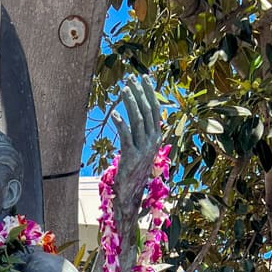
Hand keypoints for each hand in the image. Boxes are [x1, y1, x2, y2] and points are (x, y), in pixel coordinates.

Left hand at [111, 76, 162, 222]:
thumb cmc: (133, 170)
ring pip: (138, 120)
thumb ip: (141, 132)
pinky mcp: (131, 156)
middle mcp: (153, 141)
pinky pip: (126, 135)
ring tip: (123, 89)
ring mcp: (144, 149)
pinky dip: (121, 122)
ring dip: (130, 102)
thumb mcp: (140, 149)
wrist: (131, 193)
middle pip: (148, 111)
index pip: (155, 109)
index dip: (149, 92)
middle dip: (140, 92)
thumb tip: (137, 114)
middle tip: (131, 78)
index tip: (143, 78)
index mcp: (157, 137)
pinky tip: (114, 112)